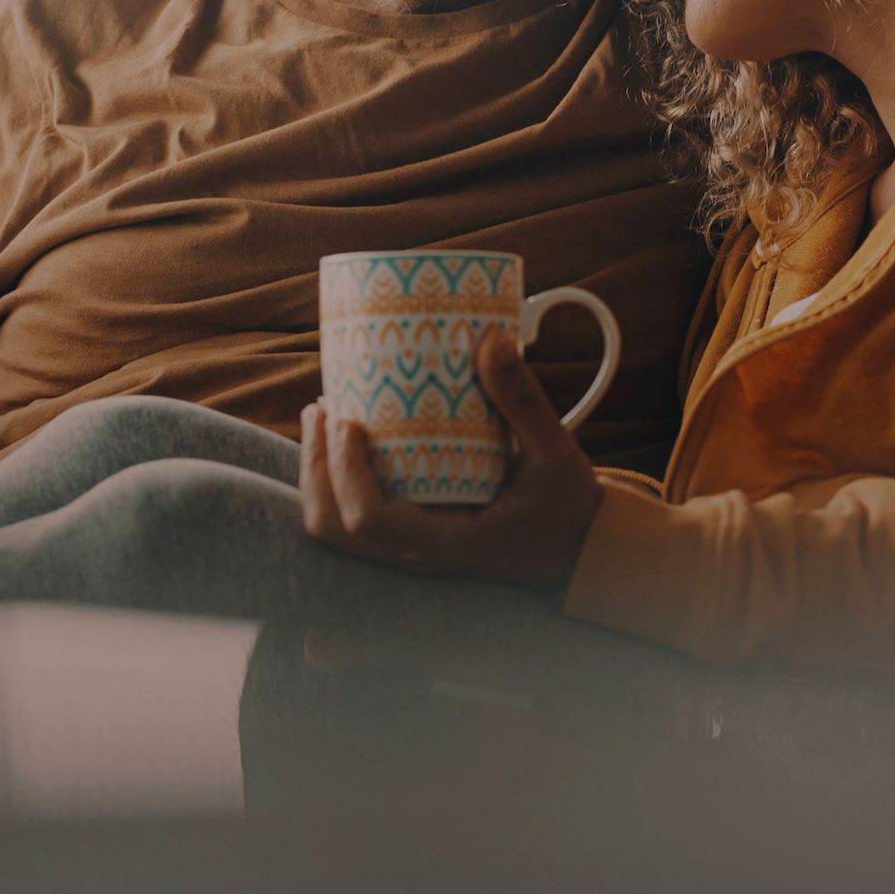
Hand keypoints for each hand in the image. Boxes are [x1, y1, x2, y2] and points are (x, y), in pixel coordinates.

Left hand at [298, 330, 603, 596]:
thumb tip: (491, 340)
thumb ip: (523, 400)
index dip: (345, 472)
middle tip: (322, 409)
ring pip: (336, 528)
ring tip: (323, 418)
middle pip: (333, 527)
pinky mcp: (411, 538)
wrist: (578, 552)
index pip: (370, 521)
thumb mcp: (555, 452)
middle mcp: (417, 553)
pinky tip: (344, 439)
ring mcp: (409, 550)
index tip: (347, 421)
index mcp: (447, 541)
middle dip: (316, 465)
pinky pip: (354, 520)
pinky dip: (336, 482)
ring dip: (319, 474)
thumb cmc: (566, 508)